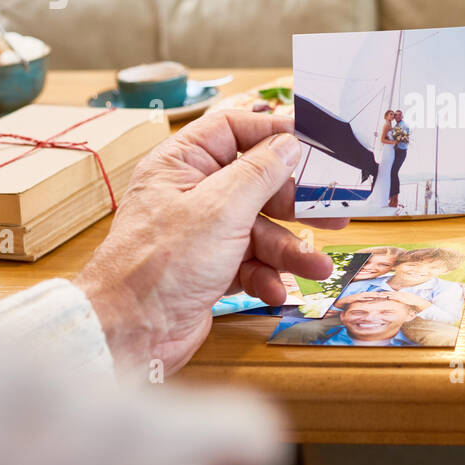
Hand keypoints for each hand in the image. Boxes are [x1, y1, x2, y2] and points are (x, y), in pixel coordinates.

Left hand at [75, 110, 347, 375]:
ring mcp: (202, 233)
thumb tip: (289, 143)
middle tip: (334, 213)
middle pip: (257, 184)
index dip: (274, 132)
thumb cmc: (159, 266)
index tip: (314, 142)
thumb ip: (260, 173)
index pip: (234, 130)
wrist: (130, 335)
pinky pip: (251, 263)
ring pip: (260, 229)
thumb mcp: (221, 208)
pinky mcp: (210, 268)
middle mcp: (192, 194)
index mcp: (182, 164)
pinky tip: (276, 291)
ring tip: (316, 268)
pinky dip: (267, 276)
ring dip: (290, 250)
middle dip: (295, 204)